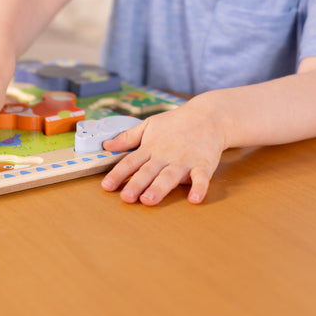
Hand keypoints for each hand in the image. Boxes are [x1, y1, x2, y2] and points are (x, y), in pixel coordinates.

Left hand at [100, 99, 226, 205]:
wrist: (208, 116)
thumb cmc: (176, 122)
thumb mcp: (149, 125)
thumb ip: (128, 137)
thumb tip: (107, 145)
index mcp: (150, 148)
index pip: (130, 162)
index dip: (118, 174)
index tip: (106, 186)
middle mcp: (165, 156)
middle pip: (148, 171)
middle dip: (136, 184)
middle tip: (126, 197)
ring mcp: (184, 161)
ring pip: (169, 176)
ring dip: (159, 188)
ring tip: (149, 199)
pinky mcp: (203, 164)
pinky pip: (201, 178)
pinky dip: (199, 187)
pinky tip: (194, 198)